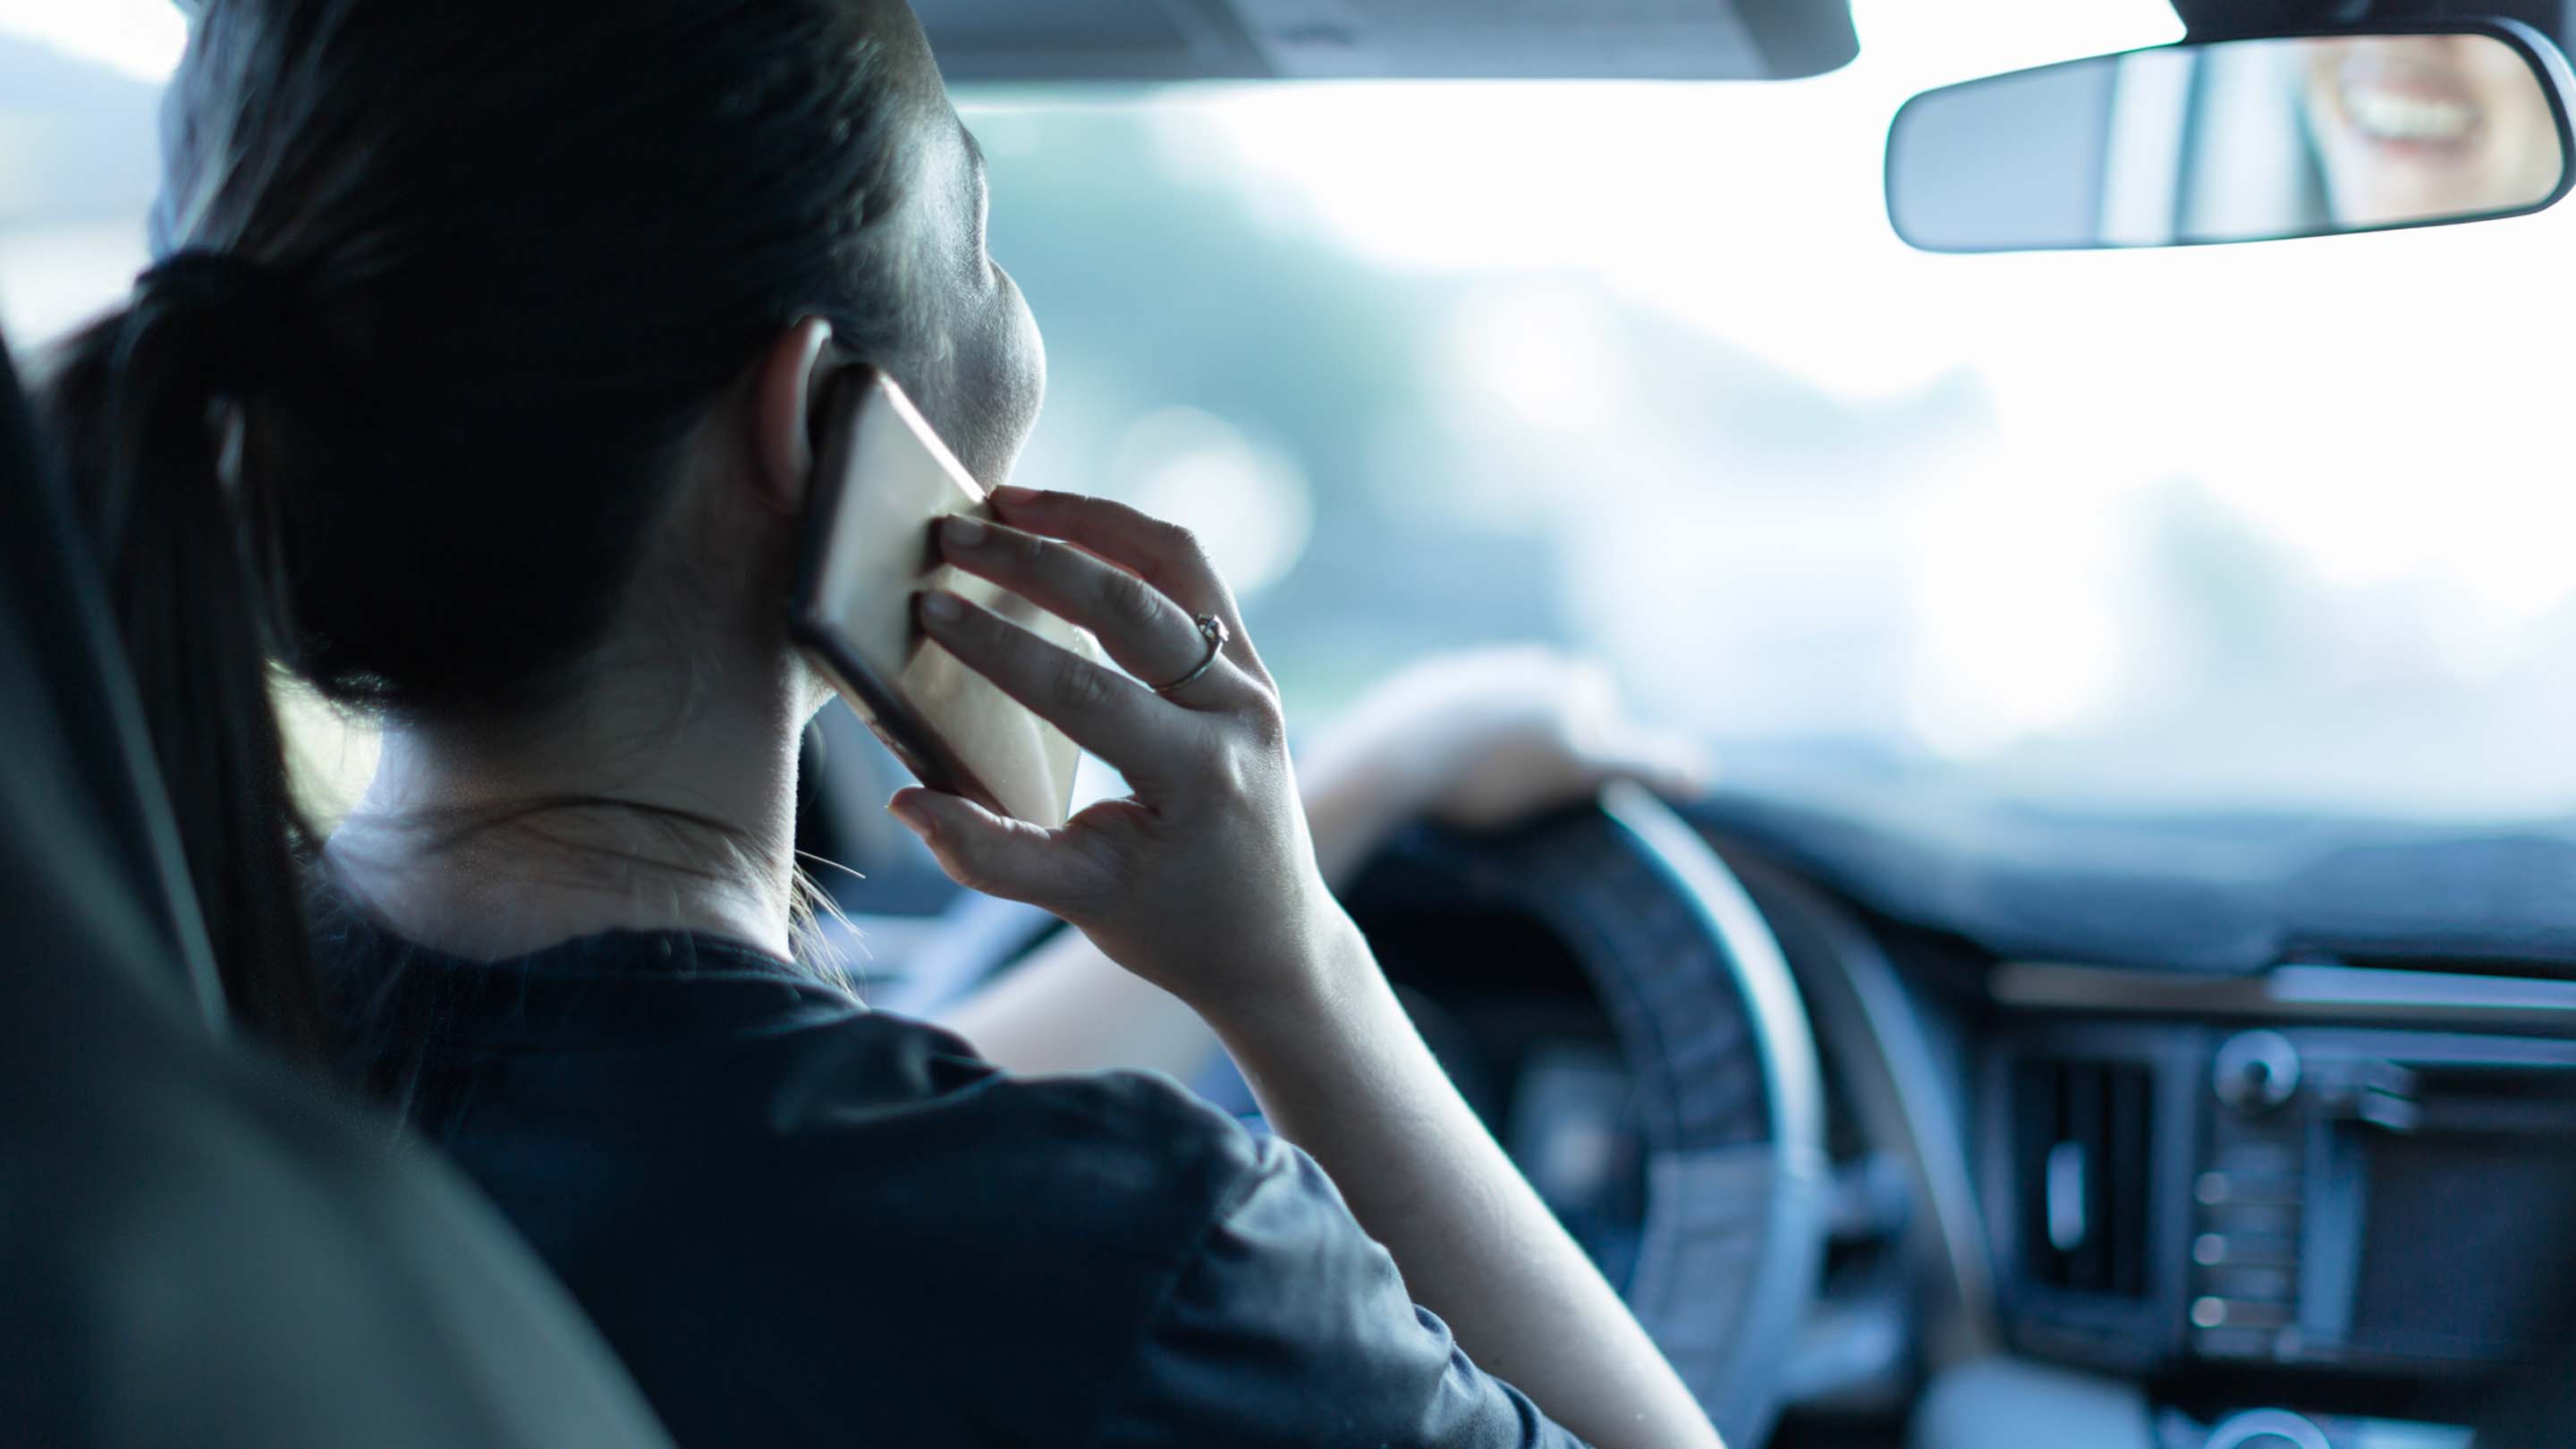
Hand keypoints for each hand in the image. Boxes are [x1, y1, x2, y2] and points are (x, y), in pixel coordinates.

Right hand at [886, 486, 1360, 1023]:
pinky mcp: (1248, 666)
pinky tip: (1060, 526)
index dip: (1002, 648)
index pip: (1089, 693)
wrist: (1271, 939)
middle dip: (1037, 559)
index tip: (930, 607)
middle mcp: (1241, 713)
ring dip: (1090, 521)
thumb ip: (993, 858)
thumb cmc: (1174, 926)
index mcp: (1202, 775)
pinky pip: (1190, 577)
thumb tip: (907, 803)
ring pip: (1176, 562)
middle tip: (953, 533)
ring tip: (1007, 502)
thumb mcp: (1083, 906)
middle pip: (1135, 605)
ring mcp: (1254, 681)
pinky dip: (1125, 539)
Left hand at [1295, 649, 1710, 884]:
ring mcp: (1465, 676)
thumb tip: (1704, 772)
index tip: (1572, 770)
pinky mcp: (1420, 696)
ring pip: (1504, 703)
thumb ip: (1643, 764)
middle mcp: (1513, 666)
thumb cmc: (1492, 774)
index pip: (1595, 697)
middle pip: (1551, 694)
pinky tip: (1448, 773)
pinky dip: (1460, 739)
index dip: (1593, 737)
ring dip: (1505, 733)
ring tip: (1488, 780)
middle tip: (1530, 779)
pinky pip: (1455, 716)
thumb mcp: (1578, 771)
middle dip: (1551, 727)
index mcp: (1553, 677)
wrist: (1395, 759)